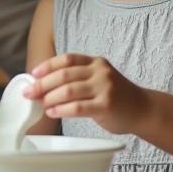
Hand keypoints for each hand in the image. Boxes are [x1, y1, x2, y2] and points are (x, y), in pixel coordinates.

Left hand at [24, 53, 150, 133]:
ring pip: (69, 90)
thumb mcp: (99, 79)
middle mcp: (100, 72)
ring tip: (40, 104)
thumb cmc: (116, 96)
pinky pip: (78, 107)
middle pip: (64, 74)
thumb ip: (77, 79)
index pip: (67, 59)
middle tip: (29, 93)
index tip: (33, 74)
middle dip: (42, 84)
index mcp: (96, 62)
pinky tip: (53, 112)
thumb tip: (43, 84)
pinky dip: (62, 110)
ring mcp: (105, 88)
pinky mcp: (106, 106)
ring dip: (50, 97)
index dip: (47, 66)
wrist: (143, 109)